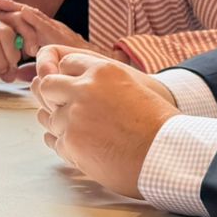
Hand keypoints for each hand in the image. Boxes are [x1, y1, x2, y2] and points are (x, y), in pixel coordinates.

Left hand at [0, 0, 103, 62]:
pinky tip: (22, 11)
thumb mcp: (44, 66)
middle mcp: (45, 26)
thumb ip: (29, 70)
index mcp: (40, 33)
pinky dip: (34, 18)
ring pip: (31, 14)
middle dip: (3, 6)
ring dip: (13, 7)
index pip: (19, 20)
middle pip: (21, 13)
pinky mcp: (60, 34)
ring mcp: (53, 28)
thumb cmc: (71, 65)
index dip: (3, 14)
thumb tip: (13, 74)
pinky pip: (46, 24)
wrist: (95, 63)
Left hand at [30, 48, 180, 197]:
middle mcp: (84, 89)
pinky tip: (80, 148)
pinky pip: (55, 141)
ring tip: (82, 135)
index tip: (72, 89)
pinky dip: (65, 146)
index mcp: (102, 70)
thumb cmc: (159, 124)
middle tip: (69, 111)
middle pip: (47, 85)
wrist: (168, 154)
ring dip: (61, 125)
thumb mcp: (132, 86)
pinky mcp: (72, 143)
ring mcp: (74, 116)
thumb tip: (80, 90)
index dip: (67, 77)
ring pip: (49, 117)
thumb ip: (104, 84)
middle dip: (54, 97)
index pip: (66, 63)